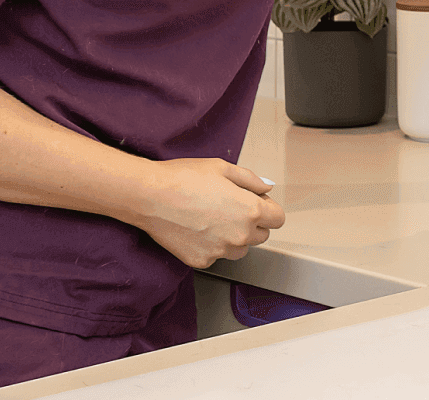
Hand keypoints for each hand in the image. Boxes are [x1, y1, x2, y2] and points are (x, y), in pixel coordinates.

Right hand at [130, 158, 285, 268]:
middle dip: (253, 223)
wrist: (150, 196)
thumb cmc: (185, 178)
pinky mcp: (201, 261)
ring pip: (240, 249)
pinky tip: (197, 229)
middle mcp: (240, 235)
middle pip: (262, 236)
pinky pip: (216, 256)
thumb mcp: (223, 168)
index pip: (278, 219)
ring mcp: (220, 251)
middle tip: (231, 208)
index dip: (268, 208)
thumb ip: (251, 180)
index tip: (256, 203)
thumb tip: (266, 188)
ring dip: (235, 238)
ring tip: (214, 219)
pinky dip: (212, 246)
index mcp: (251, 211)